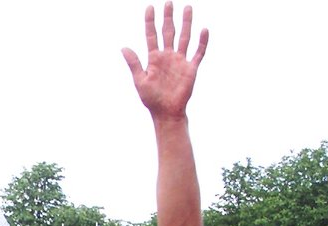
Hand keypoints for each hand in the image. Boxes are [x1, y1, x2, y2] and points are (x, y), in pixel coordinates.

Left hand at [121, 3, 207, 120]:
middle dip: (168, 17)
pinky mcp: (191, 68)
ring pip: (184, 37)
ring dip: (186, 23)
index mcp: (154, 58)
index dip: (150, 21)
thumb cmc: (151, 99)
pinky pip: (198, 53)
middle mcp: (168, 56)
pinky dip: (202, 42)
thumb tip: (124, 47)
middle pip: (168, 31)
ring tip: (187, 8)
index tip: (150, 7)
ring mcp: (180, 61)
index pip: (152, 35)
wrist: (167, 113)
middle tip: (169, 2)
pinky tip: (203, 30)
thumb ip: (134, 63)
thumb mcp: (140, 80)